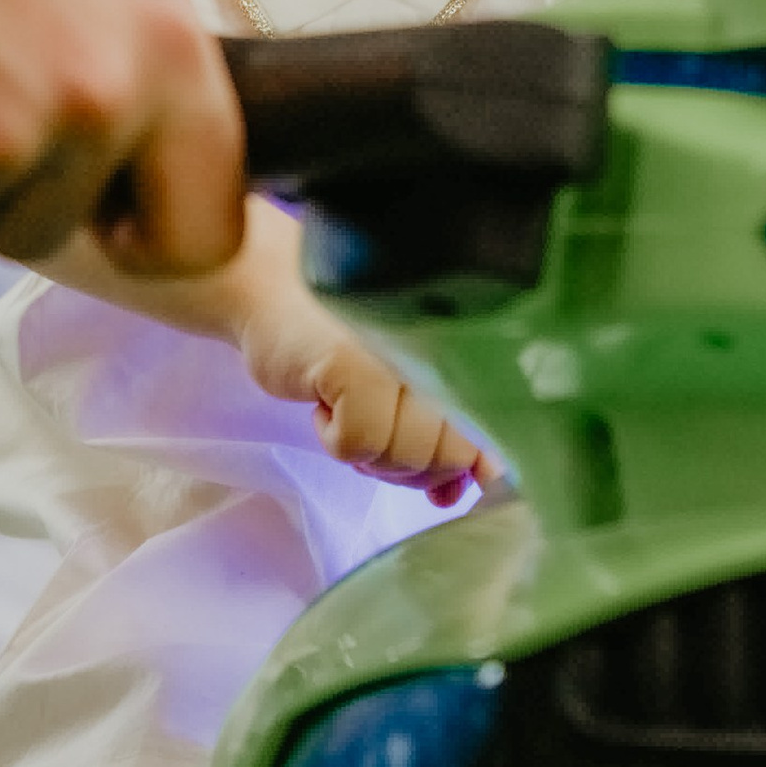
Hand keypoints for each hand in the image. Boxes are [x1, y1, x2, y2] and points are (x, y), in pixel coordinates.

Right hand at [222, 200, 487, 506]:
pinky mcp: (351, 363)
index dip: (468, 464)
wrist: (271, 283)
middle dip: (411, 465)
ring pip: (408, 456)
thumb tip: (484, 483)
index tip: (444, 478)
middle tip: (378, 429)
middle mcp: (446, 340)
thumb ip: (454, 431)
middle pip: (451, 454)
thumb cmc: (346, 334)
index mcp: (471, 340)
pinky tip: (325, 403)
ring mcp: (400, 350)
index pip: (494, 429)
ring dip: (372, 456)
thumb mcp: (411, 383)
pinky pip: (360, 446)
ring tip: (352, 412)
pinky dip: (337, 441)